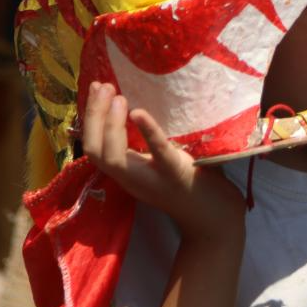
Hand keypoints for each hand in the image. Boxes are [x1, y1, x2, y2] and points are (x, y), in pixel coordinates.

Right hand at [82, 82, 245, 241]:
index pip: (93, 148)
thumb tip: (141, 109)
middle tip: (101, 86)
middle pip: (94, 151)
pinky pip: (158, 155)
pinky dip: (148, 133)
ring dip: (111, 125)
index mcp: (128, 173)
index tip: (97, 89)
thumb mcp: (162, 165)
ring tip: (119, 98)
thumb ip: (148, 146)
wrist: (216, 221)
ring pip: (114, 157)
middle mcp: (132, 179)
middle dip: (93, 116)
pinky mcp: (177, 176)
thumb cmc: (194, 186)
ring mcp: (152, 180)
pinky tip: (139, 113)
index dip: (90, 119)